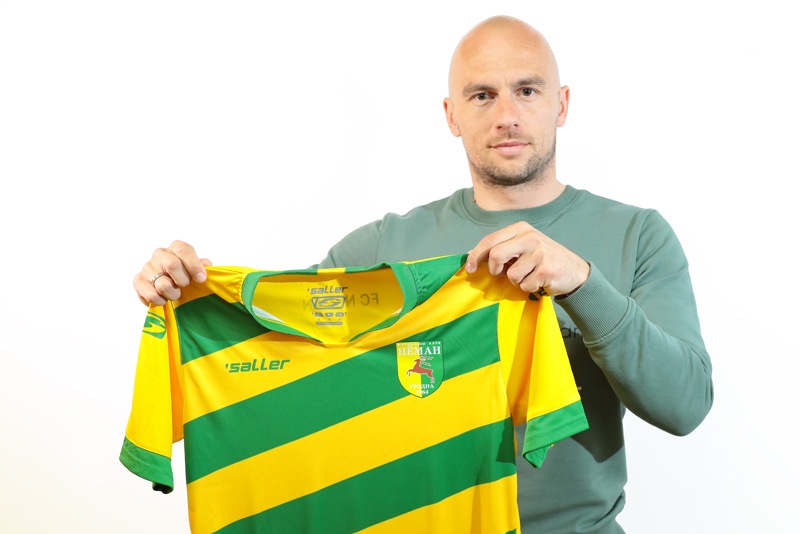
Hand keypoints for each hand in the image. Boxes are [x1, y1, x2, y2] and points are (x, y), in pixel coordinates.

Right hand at [133, 240, 211, 305]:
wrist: (169, 283)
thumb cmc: (186, 274)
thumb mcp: (196, 269)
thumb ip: (202, 266)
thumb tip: (206, 264)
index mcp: (176, 247)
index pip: (183, 250)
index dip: (194, 265)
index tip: (202, 279)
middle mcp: (160, 254)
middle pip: (172, 265)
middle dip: (183, 281)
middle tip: (185, 286)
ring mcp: (147, 267)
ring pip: (163, 285)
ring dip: (173, 294)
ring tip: (175, 293)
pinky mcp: (138, 280)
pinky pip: (151, 295)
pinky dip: (161, 301)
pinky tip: (164, 298)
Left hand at [465, 222, 589, 296]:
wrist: (574, 270)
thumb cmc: (543, 259)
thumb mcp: (523, 246)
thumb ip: (502, 248)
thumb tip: (472, 255)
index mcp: (521, 229)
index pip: (490, 240)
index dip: (476, 255)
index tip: (470, 267)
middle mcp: (530, 237)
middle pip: (496, 255)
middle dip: (494, 269)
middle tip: (500, 274)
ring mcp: (540, 252)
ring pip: (511, 275)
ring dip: (516, 281)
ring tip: (528, 276)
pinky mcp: (546, 269)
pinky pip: (524, 285)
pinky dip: (528, 288)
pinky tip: (539, 281)